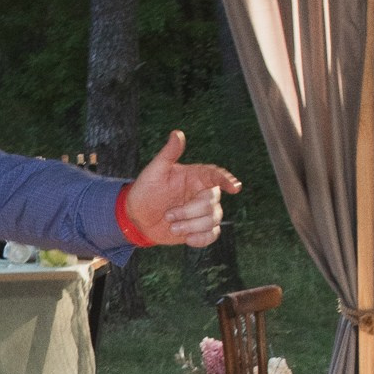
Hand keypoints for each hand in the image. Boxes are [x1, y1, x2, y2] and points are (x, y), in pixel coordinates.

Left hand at [119, 130, 241, 247]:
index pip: (216, 175)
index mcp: (196, 176)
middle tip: (169, 216)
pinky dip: (201, 239)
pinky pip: (212, 235)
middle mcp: (203, 192)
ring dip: (191, 226)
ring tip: (172, 227)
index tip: (235, 187)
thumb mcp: (155, 171)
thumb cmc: (146, 190)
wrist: (137, 217)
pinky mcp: (200, 228)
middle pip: (212, 203)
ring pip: (213, 220)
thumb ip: (168, 154)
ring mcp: (203, 212)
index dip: (227, 180)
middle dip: (190, 212)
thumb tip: (177, 133)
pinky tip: (187, 239)